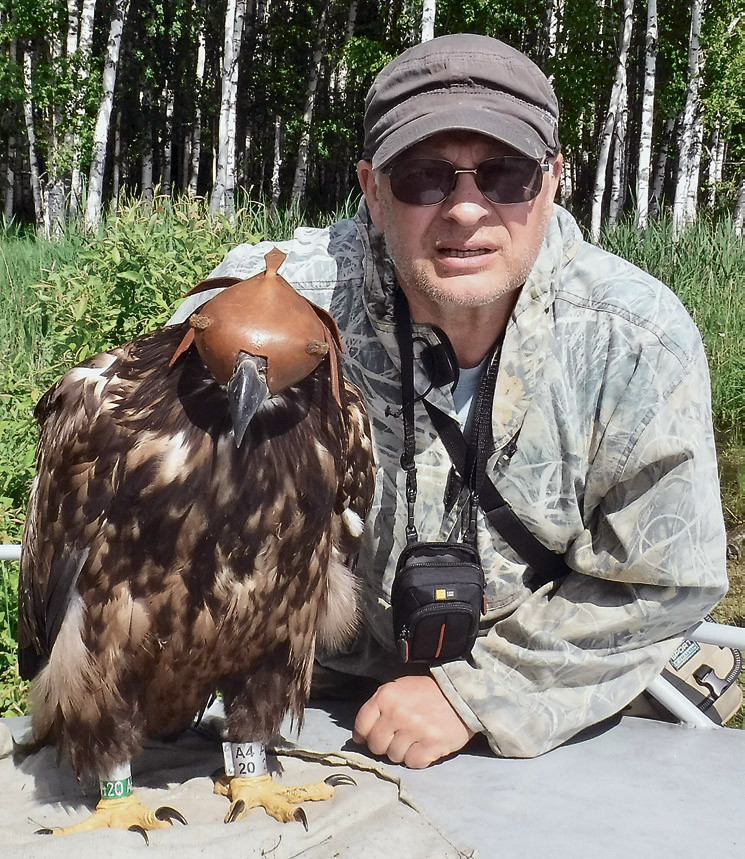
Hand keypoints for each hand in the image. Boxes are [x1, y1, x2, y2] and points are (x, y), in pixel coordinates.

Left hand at [352, 675, 475, 768]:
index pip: (361, 726)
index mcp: (386, 696)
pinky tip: (425, 746)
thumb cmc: (426, 692)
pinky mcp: (432, 744)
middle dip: (385, 744)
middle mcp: (397, 713)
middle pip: (376, 745)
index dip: (365, 735)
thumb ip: (379, 707)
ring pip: (394, 756)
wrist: (462, 693)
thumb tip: (361, 736)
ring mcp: (415, 729)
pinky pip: (413, 763)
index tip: (372, 736)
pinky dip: (418, 758)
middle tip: (399, 736)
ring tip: (415, 738)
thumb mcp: (399, 688)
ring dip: (403, 751)